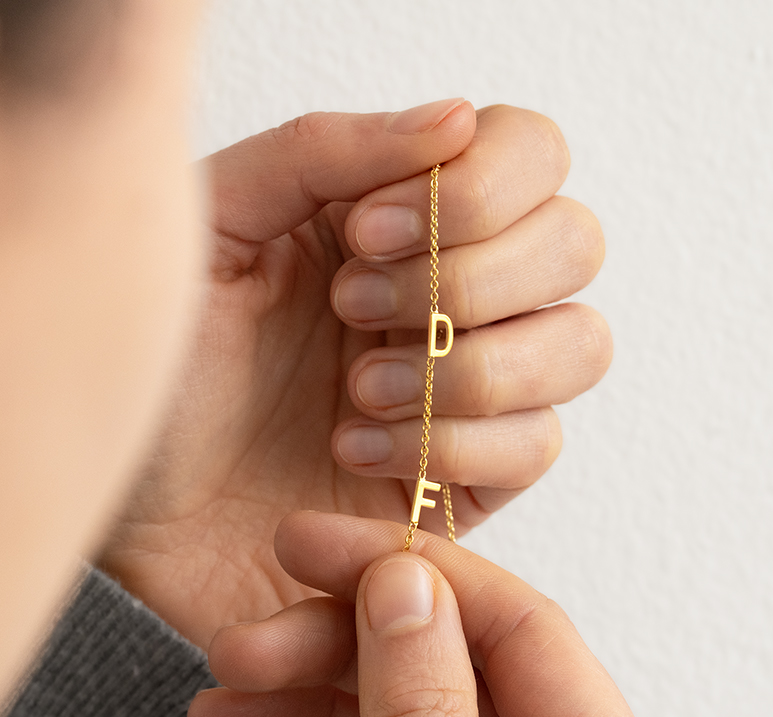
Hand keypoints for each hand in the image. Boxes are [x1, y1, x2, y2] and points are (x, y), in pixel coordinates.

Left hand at [100, 100, 610, 648]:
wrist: (142, 495)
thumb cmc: (163, 362)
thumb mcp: (214, 229)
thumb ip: (322, 152)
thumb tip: (458, 117)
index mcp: (403, 216)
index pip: (529, 154)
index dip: (474, 189)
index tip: (363, 235)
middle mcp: (454, 292)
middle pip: (575, 243)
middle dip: (471, 279)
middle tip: (352, 309)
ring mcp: (470, 385)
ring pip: (580, 344)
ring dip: (473, 366)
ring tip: (360, 392)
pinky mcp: (471, 472)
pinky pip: (537, 444)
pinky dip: (457, 446)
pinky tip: (360, 449)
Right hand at [189, 512, 686, 716]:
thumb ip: (427, 712)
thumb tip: (402, 584)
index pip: (507, 613)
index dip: (402, 563)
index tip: (304, 539)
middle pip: (439, 657)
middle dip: (328, 643)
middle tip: (239, 644)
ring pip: (397, 711)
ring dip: (301, 705)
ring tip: (217, 710)